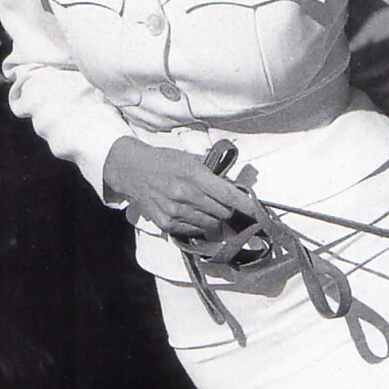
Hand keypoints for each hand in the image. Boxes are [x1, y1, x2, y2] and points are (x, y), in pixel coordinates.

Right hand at [102, 135, 257, 238]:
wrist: (132, 170)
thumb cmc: (165, 162)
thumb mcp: (189, 159)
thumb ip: (212, 173)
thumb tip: (234, 189)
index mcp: (193, 175)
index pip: (227, 195)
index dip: (245, 205)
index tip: (257, 211)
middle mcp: (184, 195)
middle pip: (222, 213)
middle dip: (227, 209)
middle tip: (223, 203)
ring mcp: (175, 212)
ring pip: (210, 224)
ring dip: (213, 217)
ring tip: (204, 206)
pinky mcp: (166, 223)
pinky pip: (195, 230)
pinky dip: (198, 224)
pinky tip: (190, 212)